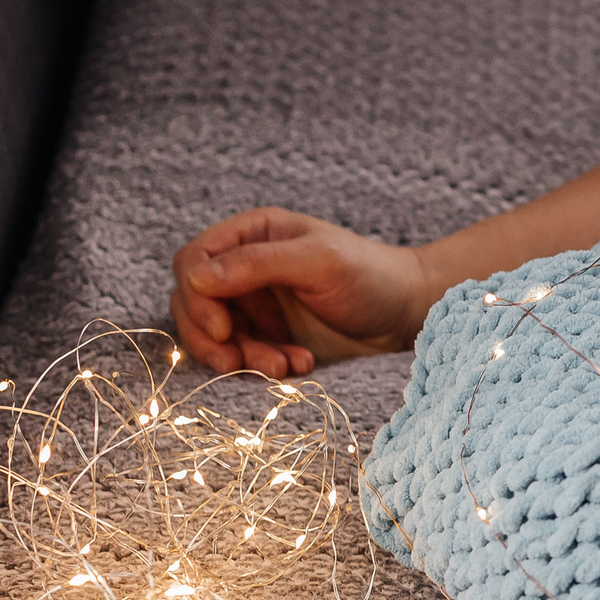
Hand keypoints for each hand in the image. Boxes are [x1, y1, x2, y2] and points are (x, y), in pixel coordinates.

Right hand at [169, 207, 434, 376]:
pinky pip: (240, 351)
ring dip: (239, 356)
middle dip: (212, 337)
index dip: (197, 297)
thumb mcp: (318, 261)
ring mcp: (253, 300)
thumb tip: (195, 277)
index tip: (223, 330)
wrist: (407, 312)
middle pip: (191, 301)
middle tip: (239, 361)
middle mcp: (244, 264)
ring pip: (213, 333)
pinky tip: (299, 365)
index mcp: (253, 233)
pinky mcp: (266, 332)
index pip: (193, 261)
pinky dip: (260, 364)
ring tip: (283, 367)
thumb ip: (257, 264)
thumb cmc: (370, 275)